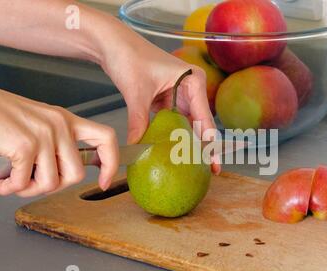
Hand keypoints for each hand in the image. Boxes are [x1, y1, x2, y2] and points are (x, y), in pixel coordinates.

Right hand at [0, 89, 118, 196]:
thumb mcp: (36, 126)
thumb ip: (55, 146)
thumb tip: (67, 174)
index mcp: (65, 120)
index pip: (106, 138)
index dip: (111, 163)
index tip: (105, 182)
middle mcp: (59, 124)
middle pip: (77, 174)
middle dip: (53, 187)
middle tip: (32, 183)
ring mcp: (44, 134)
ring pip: (51, 183)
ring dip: (28, 190)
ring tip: (12, 181)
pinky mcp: (25, 144)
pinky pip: (24, 182)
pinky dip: (8, 188)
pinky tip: (0, 180)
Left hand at [99, 24, 220, 173]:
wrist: (112, 43)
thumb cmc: (128, 56)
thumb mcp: (137, 92)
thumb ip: (140, 122)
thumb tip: (137, 149)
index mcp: (193, 81)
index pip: (204, 119)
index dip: (209, 145)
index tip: (213, 165)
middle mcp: (191, 89)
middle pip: (199, 125)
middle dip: (201, 148)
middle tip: (206, 171)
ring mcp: (180, 95)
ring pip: (187, 126)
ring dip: (186, 144)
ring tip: (191, 166)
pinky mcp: (168, 100)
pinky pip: (172, 123)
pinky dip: (170, 136)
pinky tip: (171, 152)